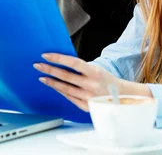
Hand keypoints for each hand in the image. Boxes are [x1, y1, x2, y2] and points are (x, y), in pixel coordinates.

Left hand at [34, 53, 149, 110]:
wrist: (124, 98)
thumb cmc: (108, 81)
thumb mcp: (97, 70)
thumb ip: (82, 68)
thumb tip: (62, 62)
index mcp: (95, 72)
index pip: (72, 62)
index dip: (58, 58)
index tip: (45, 55)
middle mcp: (91, 85)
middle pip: (65, 76)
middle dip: (49, 70)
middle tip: (37, 65)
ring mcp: (88, 97)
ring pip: (65, 88)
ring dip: (52, 82)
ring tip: (42, 77)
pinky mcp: (86, 106)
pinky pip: (69, 97)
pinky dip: (61, 91)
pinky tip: (54, 87)